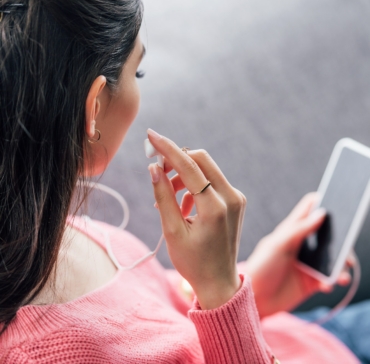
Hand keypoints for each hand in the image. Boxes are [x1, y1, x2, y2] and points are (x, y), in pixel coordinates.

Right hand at [147, 129, 245, 309]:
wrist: (219, 282)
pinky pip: (212, 182)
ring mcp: (236, 198)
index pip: (189, 166)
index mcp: (215, 207)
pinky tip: (183, 206)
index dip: (167, 148)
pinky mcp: (236, 201)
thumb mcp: (172, 231)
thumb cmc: (193, 262)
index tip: (151, 135)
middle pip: (201, 159)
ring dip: (184, 176)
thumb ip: (163, 197)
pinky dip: (194, 186)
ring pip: (206, 169)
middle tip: (156, 170)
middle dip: (176, 160)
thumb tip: (153, 168)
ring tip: (166, 198)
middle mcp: (231, 197)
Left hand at [243, 193, 353, 318]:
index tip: (339, 201)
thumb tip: (322, 212)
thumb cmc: (261, 267)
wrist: (255, 299)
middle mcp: (303, 244)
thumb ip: (299, 229)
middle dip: (341, 236)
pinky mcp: (312, 282)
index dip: (323, 201)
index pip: (309, 209)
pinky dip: (334, 280)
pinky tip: (327, 285)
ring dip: (342, 262)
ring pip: (334, 256)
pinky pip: (331, 278)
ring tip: (343, 270)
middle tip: (348, 242)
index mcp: (292, 230)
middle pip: (329, 233)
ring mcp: (308, 263)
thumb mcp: (278, 245)